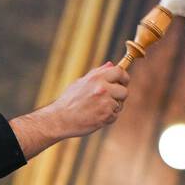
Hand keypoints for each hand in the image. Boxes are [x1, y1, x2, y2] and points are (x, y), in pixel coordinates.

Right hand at [9, 64, 128, 158]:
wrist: (60, 119)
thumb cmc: (69, 100)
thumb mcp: (81, 82)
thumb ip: (97, 73)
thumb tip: (111, 65)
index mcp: (96, 78)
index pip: (120, 72)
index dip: (124, 78)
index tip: (123, 82)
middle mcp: (102, 88)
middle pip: (124, 91)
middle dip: (119, 96)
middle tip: (110, 99)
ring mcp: (105, 102)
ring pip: (119, 105)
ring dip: (112, 108)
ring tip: (98, 109)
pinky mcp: (105, 115)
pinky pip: (114, 116)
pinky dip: (108, 118)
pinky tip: (95, 117)